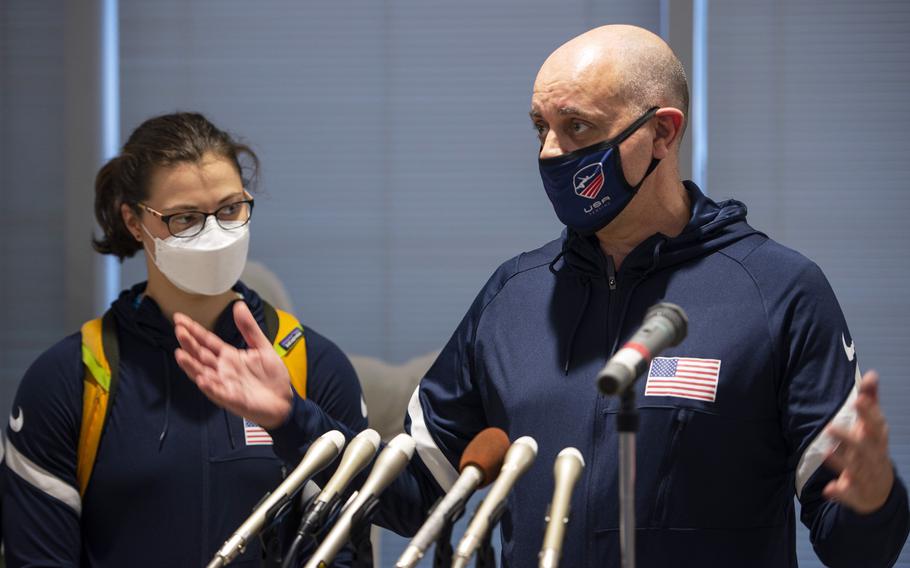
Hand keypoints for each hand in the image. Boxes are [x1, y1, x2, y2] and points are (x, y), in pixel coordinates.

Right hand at [173, 302, 292, 428]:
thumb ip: (249, 328)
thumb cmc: (272, 377)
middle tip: (179, 330)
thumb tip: (239, 305)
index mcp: (229, 357)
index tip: (180, 319)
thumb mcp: (262, 347)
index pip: (207, 341)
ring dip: (191, 365)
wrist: (284, 401)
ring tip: (180, 354)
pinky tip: (202, 379)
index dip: (194, 330)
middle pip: (201, 355)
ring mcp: (226, 385)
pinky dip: (210, 387)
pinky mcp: (233, 399)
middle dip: (189, 343)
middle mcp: (223, 370)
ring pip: (204, 374)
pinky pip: (219, 393)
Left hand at [823, 370, 894, 513]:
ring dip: (840, 462)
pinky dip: (840, 493)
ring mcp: (866, 476)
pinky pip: (849, 494)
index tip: (858, 399)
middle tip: (830, 426)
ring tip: (825, 453)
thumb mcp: (872, 426)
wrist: (880, 490)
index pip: (875, 425)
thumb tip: (871, 374)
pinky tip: (828, 490)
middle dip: (849, 438)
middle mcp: (873, 457)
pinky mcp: (856, 493)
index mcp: (876, 439)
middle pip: (864, 447)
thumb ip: (870, 401)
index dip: (868, 412)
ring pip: (855, 469)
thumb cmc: (872, 449)